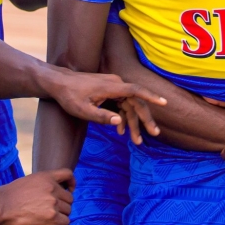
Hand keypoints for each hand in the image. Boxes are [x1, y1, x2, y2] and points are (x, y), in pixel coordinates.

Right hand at [0, 169, 73, 224]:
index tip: (69, 189)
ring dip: (64, 215)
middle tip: (57, 210)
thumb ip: (40, 185)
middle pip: (69, 197)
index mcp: (46, 177)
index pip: (67, 174)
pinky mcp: (51, 216)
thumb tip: (45, 194)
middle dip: (65, 204)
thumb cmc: (9, 195)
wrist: (1, 206)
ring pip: (68, 210)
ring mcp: (52, 202)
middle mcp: (52, 188)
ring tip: (56, 220)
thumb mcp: (27, 181)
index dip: (71, 182)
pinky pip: (65, 221)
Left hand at [45, 69, 166, 128]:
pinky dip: (123, 117)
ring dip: (133, 122)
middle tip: (154, 134)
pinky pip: (121, 105)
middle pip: (136, 102)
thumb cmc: (70, 96)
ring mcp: (113, 87)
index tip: (164, 102)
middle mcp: (116, 84)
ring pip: (129, 105)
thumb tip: (119, 122)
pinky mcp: (109, 91)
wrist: (59, 83)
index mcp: (112, 87)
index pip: (136, 91)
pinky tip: (122, 131)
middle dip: (145, 119)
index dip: (151, 96)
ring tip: (137, 141)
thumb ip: (101, 116)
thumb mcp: (83, 110)